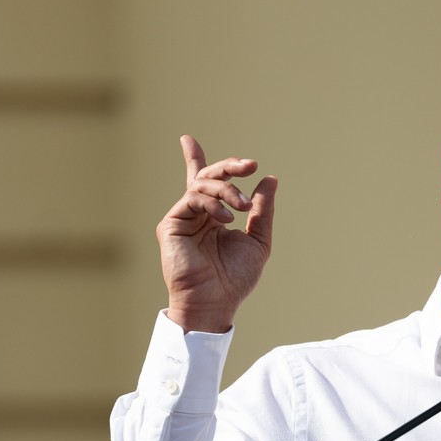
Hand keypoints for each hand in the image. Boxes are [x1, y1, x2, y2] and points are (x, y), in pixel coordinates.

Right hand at [157, 135, 277, 332]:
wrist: (216, 302)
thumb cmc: (235, 278)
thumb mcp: (258, 240)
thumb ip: (263, 210)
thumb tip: (270, 179)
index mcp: (212, 217)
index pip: (204, 183)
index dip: (195, 159)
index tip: (186, 139)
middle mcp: (195, 215)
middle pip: (206, 176)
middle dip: (228, 166)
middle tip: (250, 164)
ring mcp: (182, 219)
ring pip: (201, 185)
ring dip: (227, 189)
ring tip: (244, 207)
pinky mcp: (171, 225)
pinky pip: (191, 199)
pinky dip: (212, 203)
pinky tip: (227, 218)